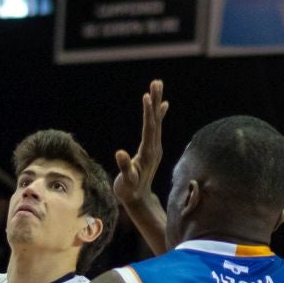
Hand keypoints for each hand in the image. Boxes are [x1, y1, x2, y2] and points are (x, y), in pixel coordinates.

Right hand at [113, 79, 168, 207]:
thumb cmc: (128, 191)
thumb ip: (125, 168)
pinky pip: (156, 128)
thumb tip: (120, 153)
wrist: (139, 200)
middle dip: (155, 101)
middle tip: (156, 82)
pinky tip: (163, 105)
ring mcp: (155, 148)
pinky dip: (159, 115)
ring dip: (157, 103)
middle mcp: (155, 148)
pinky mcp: (153, 149)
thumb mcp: (125, 182)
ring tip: (157, 86)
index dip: (148, 112)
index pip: (149, 128)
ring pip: (157, 122)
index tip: (147, 96)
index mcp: (148, 152)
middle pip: (156, 120)